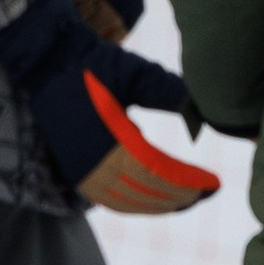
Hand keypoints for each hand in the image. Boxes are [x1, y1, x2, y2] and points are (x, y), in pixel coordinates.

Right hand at [0, 0, 219, 215]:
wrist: (48, 60)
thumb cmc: (94, 62)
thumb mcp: (136, 72)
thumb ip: (169, 92)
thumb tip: (203, 113)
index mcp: (108, 139)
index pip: (157, 172)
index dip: (188, 182)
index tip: (215, 182)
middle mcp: (92, 163)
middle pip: (145, 193)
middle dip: (181, 196)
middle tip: (210, 192)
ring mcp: (81, 171)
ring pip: (128, 202)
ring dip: (160, 204)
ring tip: (189, 198)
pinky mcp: (76, 171)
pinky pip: (110, 200)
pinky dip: (136, 203)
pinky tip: (157, 198)